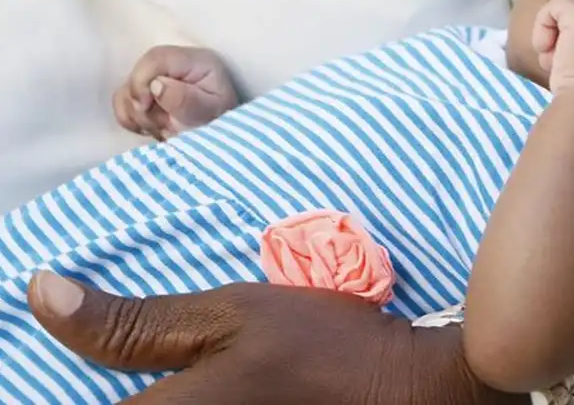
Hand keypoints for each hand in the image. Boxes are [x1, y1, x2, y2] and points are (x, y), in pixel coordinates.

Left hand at [26, 271, 518, 404]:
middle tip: (183, 354)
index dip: (82, 375)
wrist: (417, 389)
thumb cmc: (324, 344)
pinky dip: (200, 398)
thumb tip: (42, 294)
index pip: (90, 403)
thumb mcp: (229, 315)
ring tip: (211, 367)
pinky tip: (231, 383)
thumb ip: (132, 321)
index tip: (112, 353)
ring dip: (169, 391)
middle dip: (140, 383)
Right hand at [112, 45, 238, 140]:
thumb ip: (186, 100)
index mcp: (196, 61)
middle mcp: (174, 64)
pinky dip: (132, 120)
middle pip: (136, 74)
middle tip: (164, 124)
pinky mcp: (145, 94)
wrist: (221, 139)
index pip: (156, 58)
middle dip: (142, 106)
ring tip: (165, 128)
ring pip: (125, 91)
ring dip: (139, 116)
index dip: (141, 81)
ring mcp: (157, 78)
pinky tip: (153, 129)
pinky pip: (121, 104)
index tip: (145, 107)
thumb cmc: (220, 122)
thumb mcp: (211, 112)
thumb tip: (156, 85)